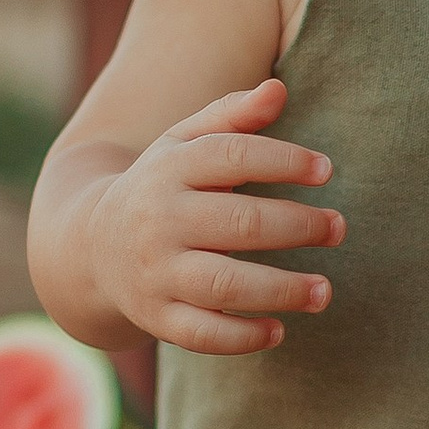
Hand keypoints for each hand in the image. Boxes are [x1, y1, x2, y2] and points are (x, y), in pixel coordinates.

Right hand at [87, 79, 342, 356]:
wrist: (90, 246)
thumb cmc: (162, 186)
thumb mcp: (184, 143)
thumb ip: (232, 116)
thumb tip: (277, 91)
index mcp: (169, 169)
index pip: (231, 157)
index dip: (283, 161)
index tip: (326, 171)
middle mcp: (159, 221)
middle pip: (238, 223)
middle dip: (296, 226)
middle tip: (338, 228)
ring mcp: (155, 273)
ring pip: (223, 285)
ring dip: (281, 290)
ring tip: (325, 290)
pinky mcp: (156, 317)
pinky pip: (202, 334)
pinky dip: (242, 337)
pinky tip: (278, 329)